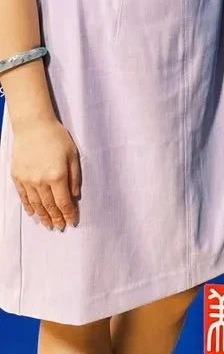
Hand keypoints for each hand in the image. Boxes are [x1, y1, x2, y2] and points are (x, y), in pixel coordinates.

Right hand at [10, 115, 81, 230]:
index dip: (68, 214)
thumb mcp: (73, 154)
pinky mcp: (17, 177)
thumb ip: (75, 177)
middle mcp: (41, 182)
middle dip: (56, 219)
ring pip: (36, 204)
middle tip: (60, 228)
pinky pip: (23, 196)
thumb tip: (75, 196)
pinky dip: (28, 207)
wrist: (33, 125)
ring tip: (48, 225)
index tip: (72, 222)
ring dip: (42, 216)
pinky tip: (33, 214)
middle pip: (49, 206)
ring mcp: (27, 180)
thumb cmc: (57, 137)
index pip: (64, 202)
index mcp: (58, 176)